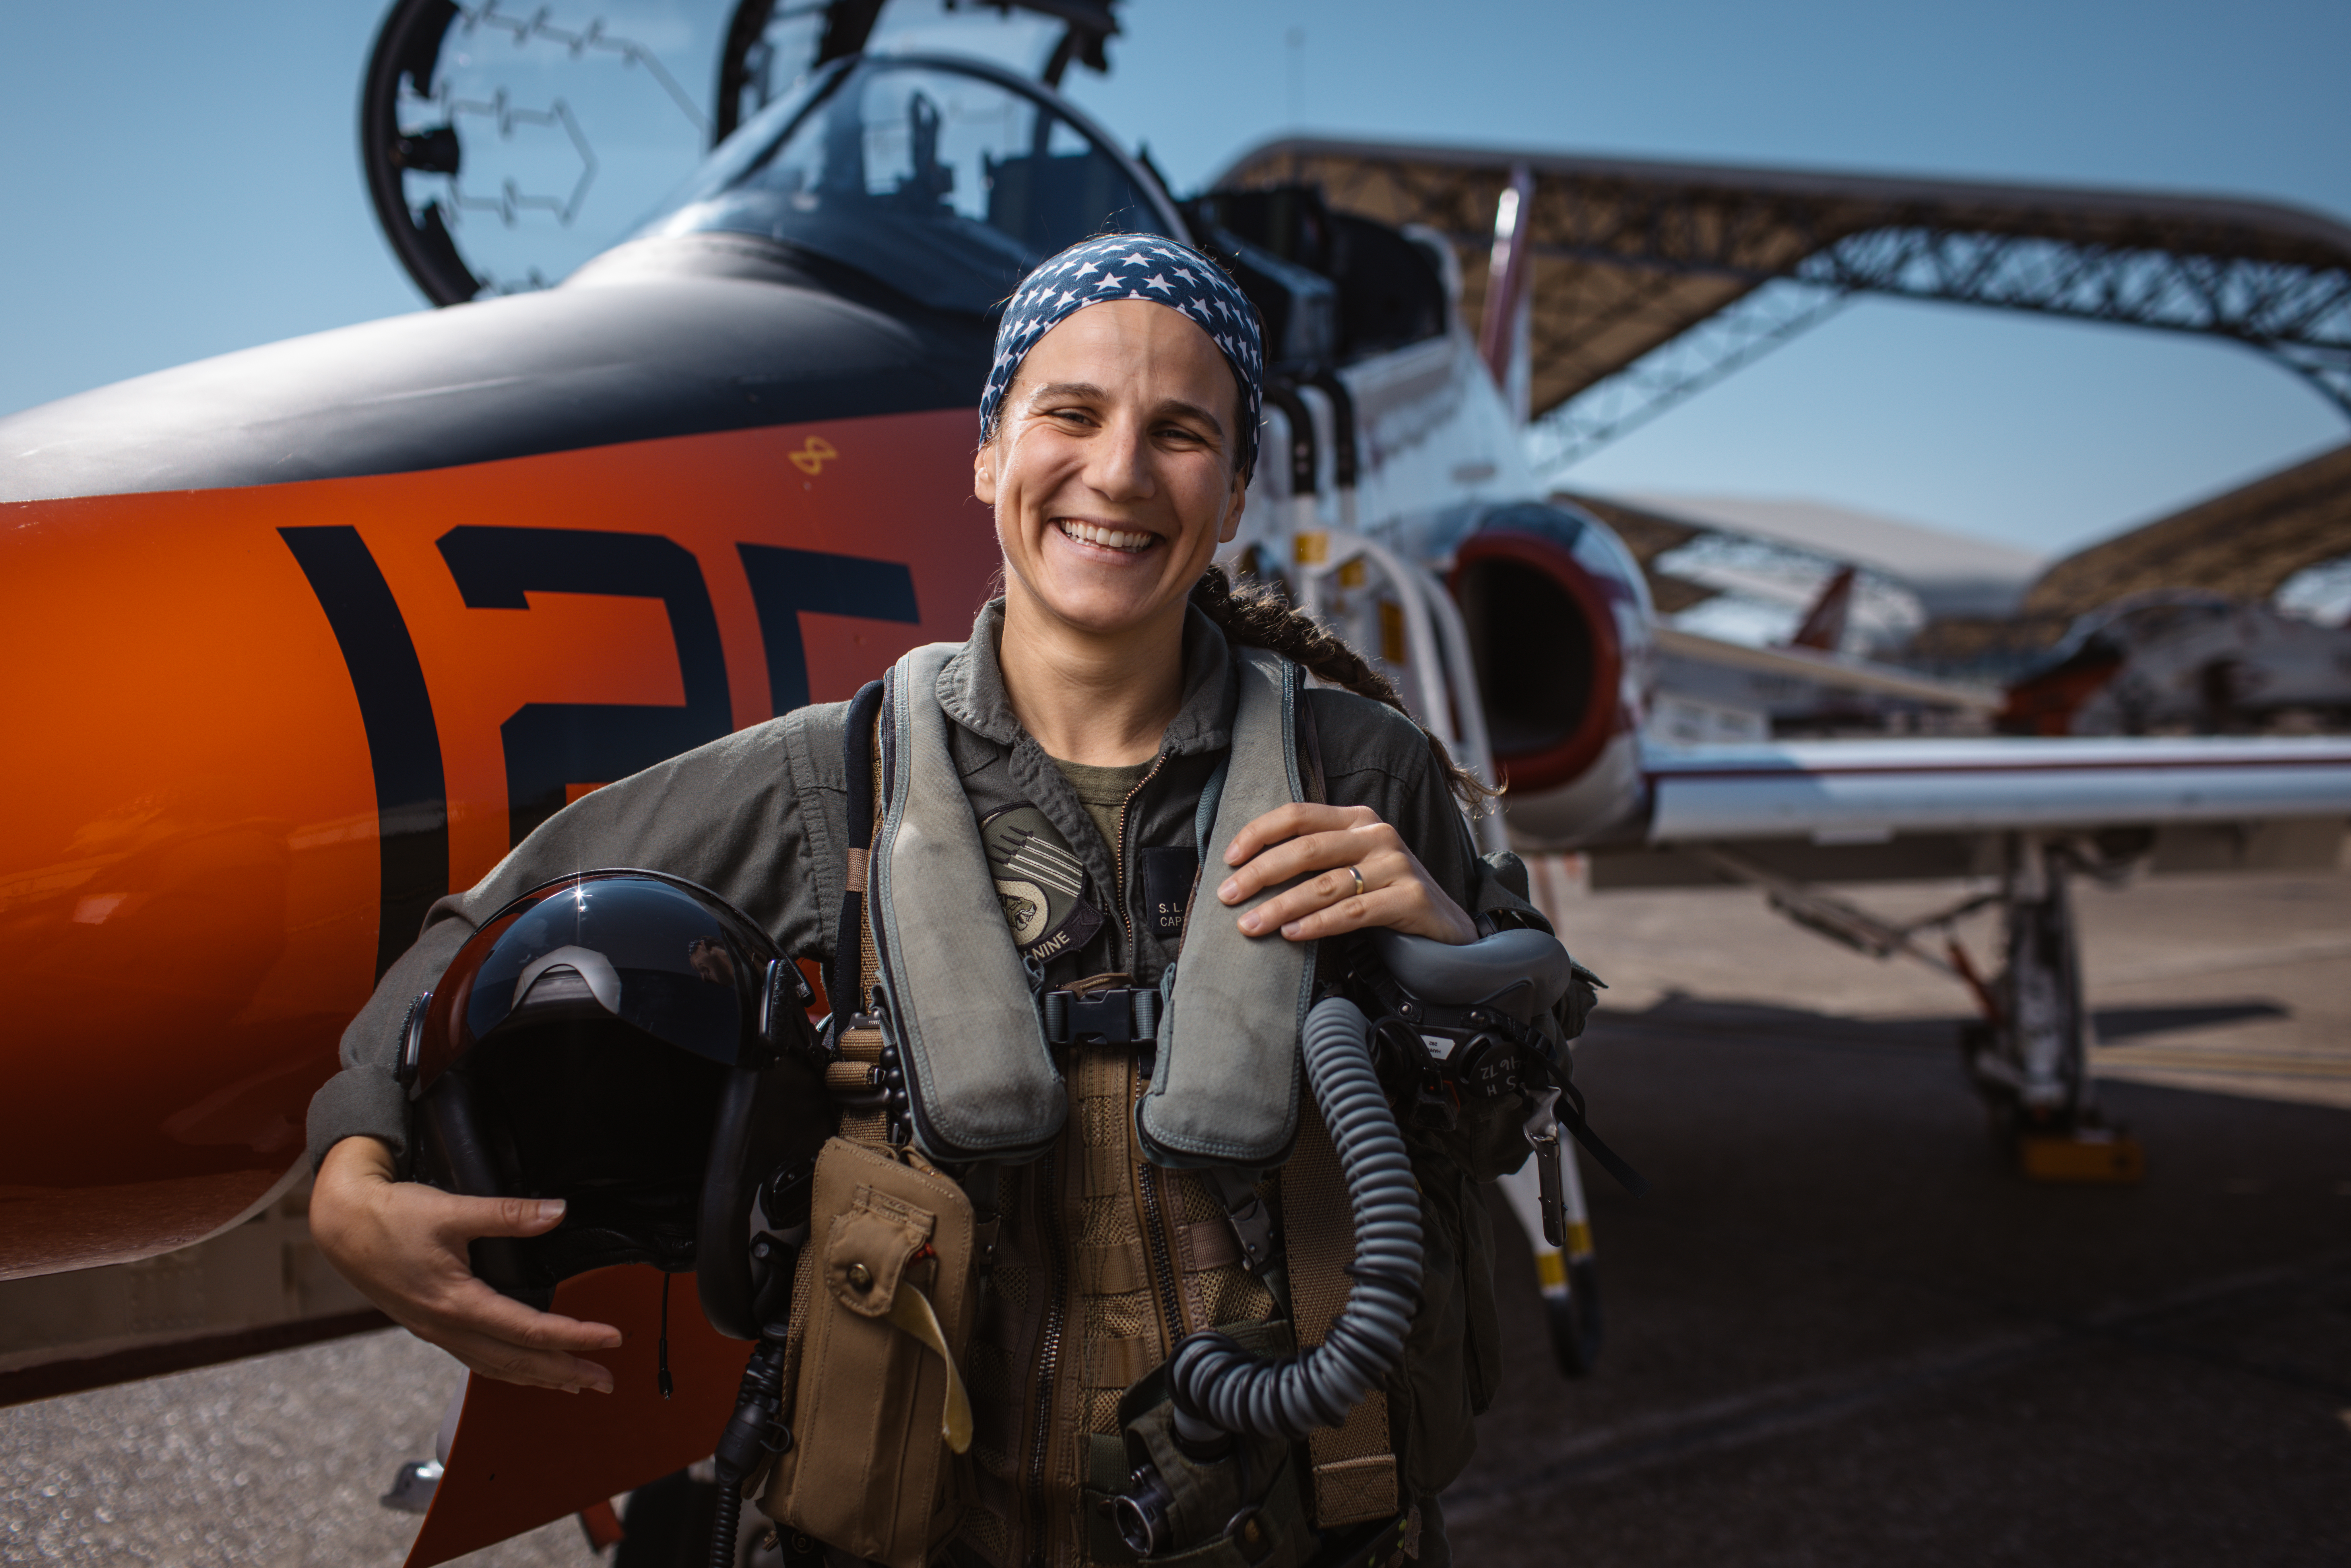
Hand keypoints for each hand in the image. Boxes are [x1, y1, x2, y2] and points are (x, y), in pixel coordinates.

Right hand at [309, 1136, 621, 1392]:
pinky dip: (507, 1370)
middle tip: (607, 1382)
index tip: (613, 1339)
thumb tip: (558, 1211)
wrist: (340, 1226)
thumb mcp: (452, 1210)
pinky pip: (476, 1358)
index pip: (529, 1330)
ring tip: (575, 1386)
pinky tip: (524, 1371)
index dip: (575, 1336)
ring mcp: (436, 1330)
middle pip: (517, 1360)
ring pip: (496, 1367)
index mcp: (457, 1301)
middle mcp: (447, 1325)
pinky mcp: (430, 1325)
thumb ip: (508, 1213)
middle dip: (566, 1373)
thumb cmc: (391, 1216)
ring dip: (538, 1378)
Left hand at [1215, 802, 1476, 945]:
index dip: (1259, 832)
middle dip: (1260, 873)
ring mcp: (1396, 864)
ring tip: (1249, 924)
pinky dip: (1318, 924)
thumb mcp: (1351, 866)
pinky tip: (1291, 934)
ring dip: (1280, 905)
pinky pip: (1353, 911)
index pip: (1299, 815)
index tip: (1228, 858)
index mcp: (1357, 819)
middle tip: (1227, 896)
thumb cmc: (1385, 896)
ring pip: (1325, 884)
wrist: (1445, 927)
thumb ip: (1314, 861)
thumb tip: (1247, 871)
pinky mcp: (1410, 897)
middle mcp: (1378, 835)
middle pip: (1307, 848)